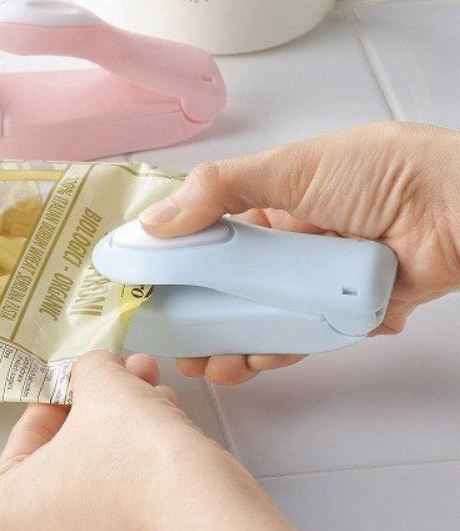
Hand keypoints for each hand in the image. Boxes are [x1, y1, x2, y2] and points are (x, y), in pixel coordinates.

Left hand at [0, 350, 212, 530]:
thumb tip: (96, 371)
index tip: (79, 381)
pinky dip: (143, 467)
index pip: (24, 440)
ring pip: (100, 480)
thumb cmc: (130, 453)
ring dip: (125, 431)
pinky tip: (167, 427)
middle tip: (120, 380)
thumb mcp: (97, 382)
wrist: (199, 506)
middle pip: (65, 459)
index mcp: (8, 517)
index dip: (57, 398)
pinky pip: (129, 506)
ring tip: (153, 394)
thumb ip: (86, 370)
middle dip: (99, 411)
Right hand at [139, 122, 459, 384]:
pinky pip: (304, 338)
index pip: (214, 237)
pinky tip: (247, 363)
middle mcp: (292, 245)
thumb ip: (219, 190)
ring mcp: (318, 282)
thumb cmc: (382, 172)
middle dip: (200, 315)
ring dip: (231, 342)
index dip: (180, 262)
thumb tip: (155, 221)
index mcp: (273, 204)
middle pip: (234, 286)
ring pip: (264, 318)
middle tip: (171, 339)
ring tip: (202, 363)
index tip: (149, 287)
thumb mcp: (290, 168)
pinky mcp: (347, 313)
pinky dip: (276, 353)